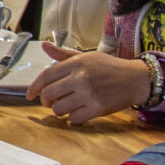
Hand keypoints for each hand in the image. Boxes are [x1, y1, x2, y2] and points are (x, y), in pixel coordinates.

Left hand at [26, 44, 153, 121]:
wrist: (134, 79)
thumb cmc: (108, 67)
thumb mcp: (86, 57)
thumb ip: (63, 55)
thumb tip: (44, 46)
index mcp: (76, 63)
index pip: (46, 76)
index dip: (34, 87)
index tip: (30, 95)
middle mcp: (81, 78)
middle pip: (49, 94)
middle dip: (45, 101)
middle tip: (49, 101)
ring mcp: (89, 94)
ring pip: (59, 109)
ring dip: (59, 110)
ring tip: (66, 106)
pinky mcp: (97, 108)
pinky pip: (73, 119)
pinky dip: (73, 117)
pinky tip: (78, 111)